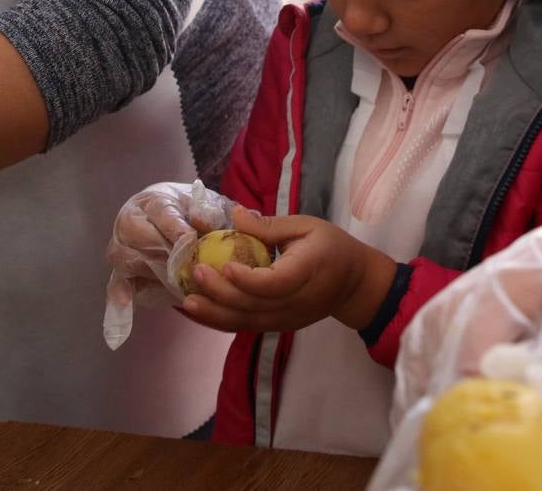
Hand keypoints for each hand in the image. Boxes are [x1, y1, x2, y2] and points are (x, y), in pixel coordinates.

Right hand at [102, 180, 233, 349]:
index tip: (191, 240)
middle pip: (138, 235)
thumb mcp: (209, 205)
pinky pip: (117, 282)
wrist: (176, 217)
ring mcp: (123, 244)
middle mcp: (132, 219)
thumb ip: (214, 212)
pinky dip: (120, 293)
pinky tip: (126, 305)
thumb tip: (208, 223)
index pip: (161, 213)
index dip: (175, 228)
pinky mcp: (122, 268)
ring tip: (176, 283)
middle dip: (163, 252)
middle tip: (186, 267)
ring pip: (128, 258)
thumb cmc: (196, 211)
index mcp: (155, 200)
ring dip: (151, 271)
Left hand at [179, 208, 397, 333]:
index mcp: (308, 271)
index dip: (248, 280)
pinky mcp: (277, 326)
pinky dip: (220, 321)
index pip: (275, 283)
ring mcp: (286, 318)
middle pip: (254, 306)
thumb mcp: (307, 226)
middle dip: (221, 293)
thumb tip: (235, 215)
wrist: (354, 284)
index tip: (225, 266)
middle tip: (196, 273)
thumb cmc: (332, 247)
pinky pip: (246, 327)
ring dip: (214, 314)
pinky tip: (198, 311)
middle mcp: (295, 302)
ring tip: (186, 302)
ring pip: (246, 322)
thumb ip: (270, 226)